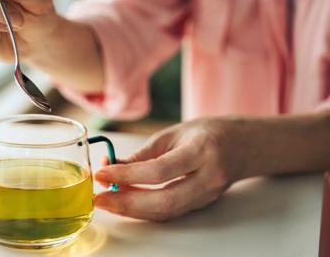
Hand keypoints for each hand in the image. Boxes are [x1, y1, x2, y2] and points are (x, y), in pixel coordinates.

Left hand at [94, 117, 248, 220]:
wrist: (246, 145)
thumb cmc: (210, 132)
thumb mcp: (175, 132)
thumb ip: (145, 153)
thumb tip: (113, 167)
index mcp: (202, 151)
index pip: (159, 170)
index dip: (126, 175)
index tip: (102, 173)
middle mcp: (208, 178)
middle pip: (163, 202)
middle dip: (126, 204)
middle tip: (99, 199)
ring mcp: (208, 195)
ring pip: (166, 212)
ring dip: (132, 210)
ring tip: (108, 201)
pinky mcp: (202, 204)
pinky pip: (171, 212)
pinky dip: (146, 210)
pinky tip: (127, 202)